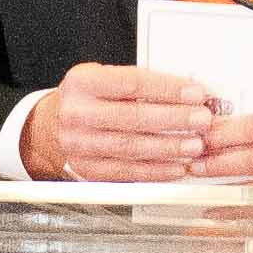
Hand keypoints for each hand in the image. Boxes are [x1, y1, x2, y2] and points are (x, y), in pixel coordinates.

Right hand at [20, 63, 215, 181]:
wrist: (50, 128)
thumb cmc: (88, 100)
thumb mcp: (104, 79)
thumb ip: (140, 84)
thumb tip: (187, 94)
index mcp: (82, 82)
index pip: (132, 83)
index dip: (167, 89)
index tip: (195, 93)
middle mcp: (76, 113)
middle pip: (133, 118)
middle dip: (174, 120)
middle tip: (202, 120)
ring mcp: (79, 145)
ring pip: (131, 148)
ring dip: (169, 148)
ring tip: (195, 145)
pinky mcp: (86, 170)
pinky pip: (127, 172)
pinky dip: (156, 171)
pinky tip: (176, 166)